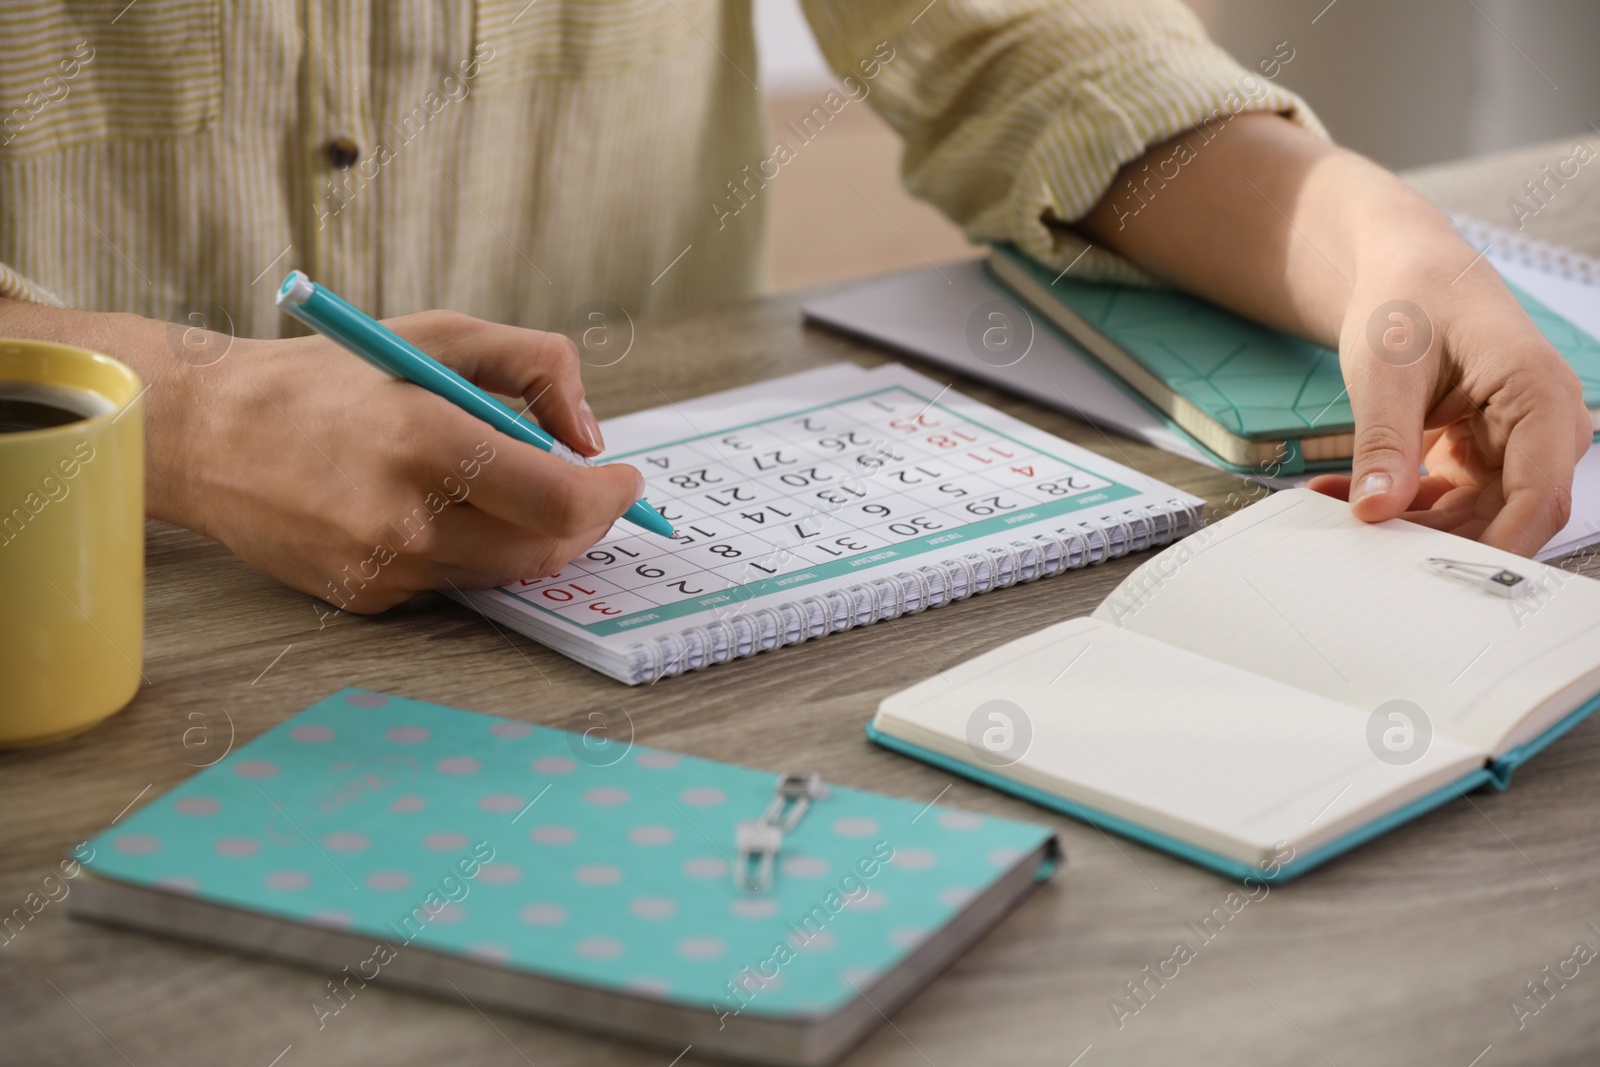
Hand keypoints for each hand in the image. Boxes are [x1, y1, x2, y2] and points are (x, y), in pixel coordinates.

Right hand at [152, 310, 643, 611]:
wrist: (211, 433)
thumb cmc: (334, 376)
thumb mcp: (440, 335)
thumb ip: (537, 367)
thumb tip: (592, 437)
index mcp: (424, 438)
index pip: (555, 500)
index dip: (609, 498)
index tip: (626, 480)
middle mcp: (403, 515)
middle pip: (542, 551)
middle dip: (585, 523)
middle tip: (592, 492)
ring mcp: (381, 567)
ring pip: (504, 573)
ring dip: (532, 537)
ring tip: (516, 490)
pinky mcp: (365, 598)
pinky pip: (454, 584)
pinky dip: (473, 551)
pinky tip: (443, 511)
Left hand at [1307, 238, 1589, 555]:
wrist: (1403, 269)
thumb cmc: (1407, 297)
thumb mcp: (1386, 370)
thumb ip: (1385, 443)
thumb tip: (1376, 510)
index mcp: (1539, 394)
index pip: (1538, 495)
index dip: (1497, 546)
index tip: (1444, 576)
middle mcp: (1542, 424)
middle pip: (1504, 515)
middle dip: (1433, 536)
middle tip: (1361, 545)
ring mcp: (1514, 442)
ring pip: (1472, 515)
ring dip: (1405, 520)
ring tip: (1334, 503)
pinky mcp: (1483, 453)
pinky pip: (1449, 499)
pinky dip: (1398, 501)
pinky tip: (1341, 492)